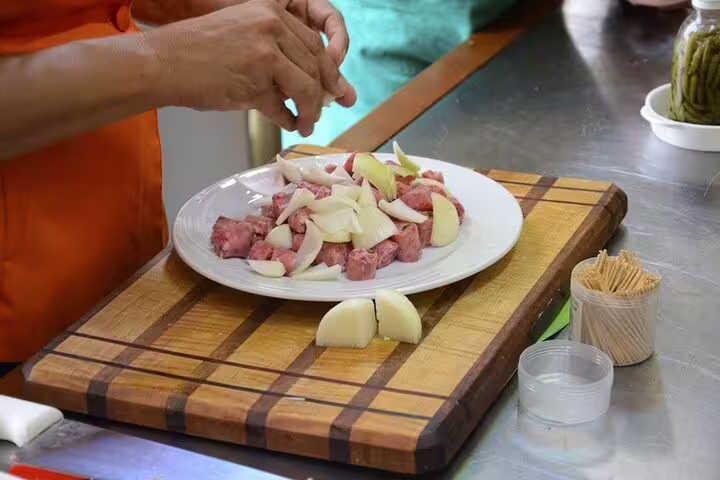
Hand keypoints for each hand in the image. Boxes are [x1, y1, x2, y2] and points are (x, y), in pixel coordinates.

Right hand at [146, 0, 350, 134]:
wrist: (165, 63)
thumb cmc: (199, 51)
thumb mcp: (244, 33)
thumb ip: (278, 50)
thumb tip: (311, 79)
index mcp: (271, 12)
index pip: (313, 42)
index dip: (328, 68)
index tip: (334, 86)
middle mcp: (272, 28)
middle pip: (315, 65)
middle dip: (325, 92)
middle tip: (327, 109)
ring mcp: (265, 56)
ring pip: (306, 88)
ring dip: (311, 110)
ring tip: (308, 122)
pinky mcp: (255, 84)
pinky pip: (283, 108)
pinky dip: (290, 120)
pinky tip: (290, 125)